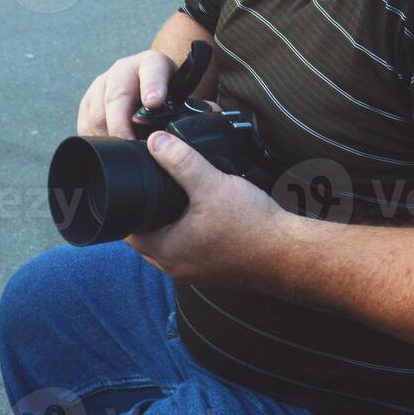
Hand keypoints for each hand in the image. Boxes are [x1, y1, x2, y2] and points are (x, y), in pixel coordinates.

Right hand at [76, 50, 176, 139]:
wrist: (152, 85)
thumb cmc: (168, 94)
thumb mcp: (180, 97)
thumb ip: (179, 110)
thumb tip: (173, 135)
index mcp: (152, 63)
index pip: (152, 70)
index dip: (152, 87)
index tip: (154, 102)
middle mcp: (124, 69)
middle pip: (116, 97)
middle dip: (122, 125)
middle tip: (131, 145)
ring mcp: (103, 84)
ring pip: (97, 112)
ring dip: (107, 134)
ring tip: (121, 151)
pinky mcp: (88, 100)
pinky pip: (85, 122)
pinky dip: (95, 138)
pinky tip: (107, 149)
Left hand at [125, 130, 288, 285]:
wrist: (288, 254)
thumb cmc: (251, 225)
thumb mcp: (211, 185)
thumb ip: (181, 161)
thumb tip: (155, 141)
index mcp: (165, 251)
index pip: (126, 230)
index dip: (125, 205)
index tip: (133, 184)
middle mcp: (174, 267)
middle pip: (147, 237)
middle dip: (147, 213)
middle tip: (155, 187)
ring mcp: (194, 272)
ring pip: (169, 244)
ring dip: (169, 224)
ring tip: (178, 199)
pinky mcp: (212, 271)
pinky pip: (190, 251)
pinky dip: (190, 234)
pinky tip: (204, 216)